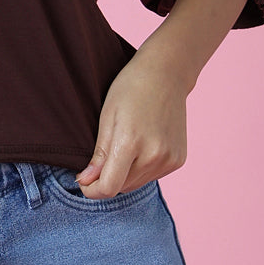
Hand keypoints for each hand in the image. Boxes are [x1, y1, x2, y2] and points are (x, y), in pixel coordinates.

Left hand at [75, 43, 189, 198]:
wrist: (166, 74)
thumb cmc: (130, 89)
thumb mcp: (106, 117)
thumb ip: (98, 154)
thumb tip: (86, 182)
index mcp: (131, 144)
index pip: (108, 188)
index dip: (92, 190)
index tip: (84, 180)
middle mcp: (154, 156)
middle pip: (122, 188)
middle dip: (106, 180)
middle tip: (100, 159)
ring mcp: (169, 159)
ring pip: (137, 184)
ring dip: (124, 176)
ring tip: (122, 148)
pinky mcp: (179, 160)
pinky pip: (152, 176)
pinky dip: (141, 169)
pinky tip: (140, 147)